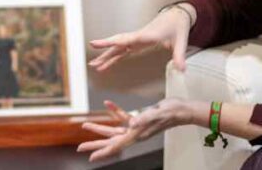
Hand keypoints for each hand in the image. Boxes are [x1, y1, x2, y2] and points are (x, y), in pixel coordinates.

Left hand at [77, 99, 193, 161]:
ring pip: (114, 130)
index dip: (103, 151)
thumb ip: (144, 118)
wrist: (182, 109)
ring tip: (85, 125)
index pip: (117, 145)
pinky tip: (107, 104)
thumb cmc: (171, 111)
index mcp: (137, 134)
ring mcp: (137, 127)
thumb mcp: (157, 113)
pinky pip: (123, 117)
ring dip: (100, 128)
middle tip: (80, 148)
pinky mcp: (139, 119)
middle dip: (95, 144)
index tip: (90, 158)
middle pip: (111, 141)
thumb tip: (131, 124)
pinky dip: (114, 111)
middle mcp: (135, 133)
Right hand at [88, 5, 192, 71]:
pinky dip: (114, 57)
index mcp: (145, 35)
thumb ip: (179, 56)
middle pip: (117, 44)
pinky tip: (106, 63)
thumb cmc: (177, 27)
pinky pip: (122, 50)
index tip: (95, 44)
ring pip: (117, 48)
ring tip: (94, 66)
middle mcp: (138, 37)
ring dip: (106, 57)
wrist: (176, 16)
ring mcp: (136, 39)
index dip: (110, 42)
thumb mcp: (181, 41)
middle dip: (103, 52)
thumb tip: (182, 70)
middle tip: (91, 62)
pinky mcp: (137, 42)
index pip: (125, 40)